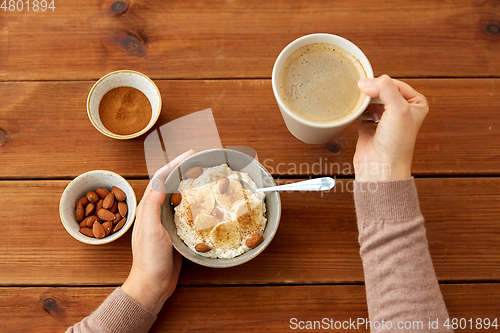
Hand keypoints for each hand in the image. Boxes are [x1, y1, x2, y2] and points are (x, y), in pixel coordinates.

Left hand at [121, 149, 193, 314]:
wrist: (153, 284)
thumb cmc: (149, 258)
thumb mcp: (150, 229)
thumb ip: (152, 204)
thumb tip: (160, 180)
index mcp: (147, 207)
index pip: (160, 178)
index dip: (174, 164)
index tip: (190, 154)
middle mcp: (156, 211)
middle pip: (170, 184)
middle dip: (184, 170)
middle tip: (201, 163)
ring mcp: (166, 222)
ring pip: (180, 197)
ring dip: (191, 185)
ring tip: (206, 177)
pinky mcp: (176, 232)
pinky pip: (187, 212)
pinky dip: (196, 203)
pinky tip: (207, 203)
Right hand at [354, 75, 428, 181]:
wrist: (381, 166)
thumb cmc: (397, 144)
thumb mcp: (398, 109)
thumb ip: (385, 88)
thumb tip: (365, 81)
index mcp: (415, 103)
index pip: (394, 83)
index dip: (381, 84)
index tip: (370, 90)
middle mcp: (401, 110)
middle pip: (382, 90)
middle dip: (371, 92)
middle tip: (363, 95)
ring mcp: (385, 117)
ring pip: (371, 99)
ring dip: (363, 100)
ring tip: (360, 104)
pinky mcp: (370, 125)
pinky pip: (362, 110)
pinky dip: (357, 109)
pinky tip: (355, 110)